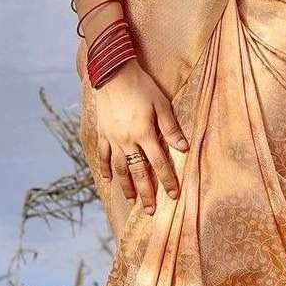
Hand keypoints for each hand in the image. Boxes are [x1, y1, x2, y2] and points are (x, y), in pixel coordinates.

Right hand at [92, 59, 189, 215]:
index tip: (173, 196)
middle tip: (150, 211)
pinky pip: (102, 156)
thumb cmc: (142, 86)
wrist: (113, 73)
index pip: (159, 163)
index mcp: (144, 134)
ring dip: (126, 186)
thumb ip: (171, 128)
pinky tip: (109, 180)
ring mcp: (112, 139)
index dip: (167, 180)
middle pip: (138, 172)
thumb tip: (183, 148)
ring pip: (119, 169)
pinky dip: (105, 169)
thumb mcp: (161, 104)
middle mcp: (127, 141)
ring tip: (131, 200)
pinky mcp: (102, 133)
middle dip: (146, 193)